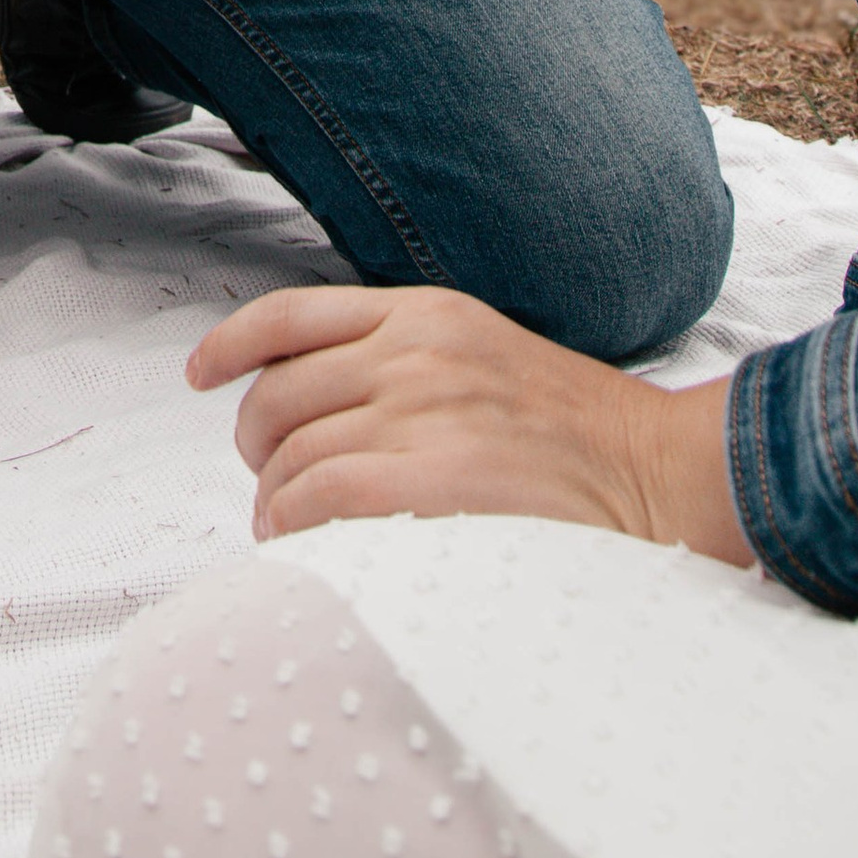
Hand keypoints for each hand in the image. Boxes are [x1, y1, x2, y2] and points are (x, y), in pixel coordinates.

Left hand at [188, 284, 749, 560]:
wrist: (658, 472)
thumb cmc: (577, 433)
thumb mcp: (485, 353)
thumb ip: (407, 360)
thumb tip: (318, 405)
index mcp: (425, 311)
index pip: (291, 315)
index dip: (230, 346)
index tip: (199, 374)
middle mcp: (412, 352)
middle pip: (276, 394)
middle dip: (256, 444)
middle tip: (270, 482)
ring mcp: (420, 414)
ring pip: (289, 454)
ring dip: (272, 500)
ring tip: (288, 530)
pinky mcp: (428, 480)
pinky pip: (316, 501)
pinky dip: (292, 528)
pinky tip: (302, 547)